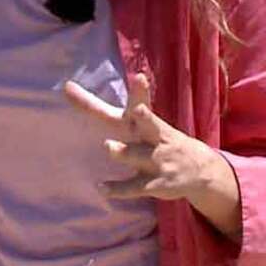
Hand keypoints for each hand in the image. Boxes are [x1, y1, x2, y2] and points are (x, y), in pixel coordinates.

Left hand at [63, 72, 240, 238]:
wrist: (200, 170)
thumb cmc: (156, 138)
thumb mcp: (134, 121)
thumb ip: (99, 107)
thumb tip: (65, 86)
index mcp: (146, 121)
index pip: (140, 102)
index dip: (140, 91)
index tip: (140, 76)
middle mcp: (153, 137)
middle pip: (149, 123)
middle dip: (145, 116)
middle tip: (140, 109)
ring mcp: (157, 160)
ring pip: (136, 155)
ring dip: (123, 152)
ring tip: (108, 147)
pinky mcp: (157, 183)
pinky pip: (134, 188)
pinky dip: (117, 189)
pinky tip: (101, 188)